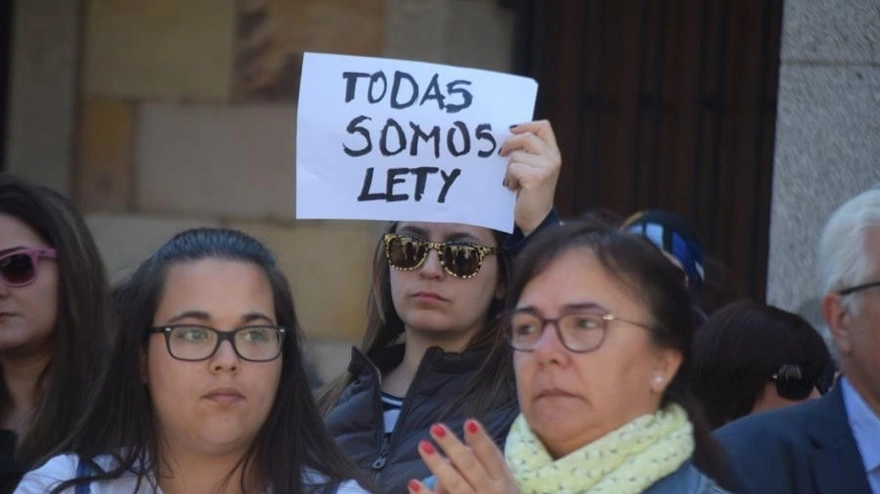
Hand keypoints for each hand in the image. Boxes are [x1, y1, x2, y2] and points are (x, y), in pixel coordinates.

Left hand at [408, 419, 519, 493]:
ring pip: (455, 484)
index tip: (469, 422)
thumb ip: (487, 461)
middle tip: (436, 427)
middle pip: (470, 466)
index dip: (481, 440)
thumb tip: (465, 436)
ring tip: (423, 445)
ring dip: (438, 464)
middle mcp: (490, 492)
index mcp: (503, 480)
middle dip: (453, 446)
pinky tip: (413, 483)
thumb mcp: (503, 481)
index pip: (492, 456)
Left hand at [499, 120, 560, 236]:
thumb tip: (507, 135)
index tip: (511, 130)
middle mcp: (553, 158)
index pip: (544, 127)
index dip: (526, 125)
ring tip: (514, 181)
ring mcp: (546, 168)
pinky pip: (513, 168)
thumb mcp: (534, 168)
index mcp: (553, 153)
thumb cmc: (531, 194)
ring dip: (509, 169)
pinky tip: (514, 188)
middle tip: (501, 154)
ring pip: (516, 155)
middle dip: (509, 144)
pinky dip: (509, 179)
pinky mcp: (536, 178)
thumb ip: (528, 152)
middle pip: (526, 137)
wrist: (536, 219)